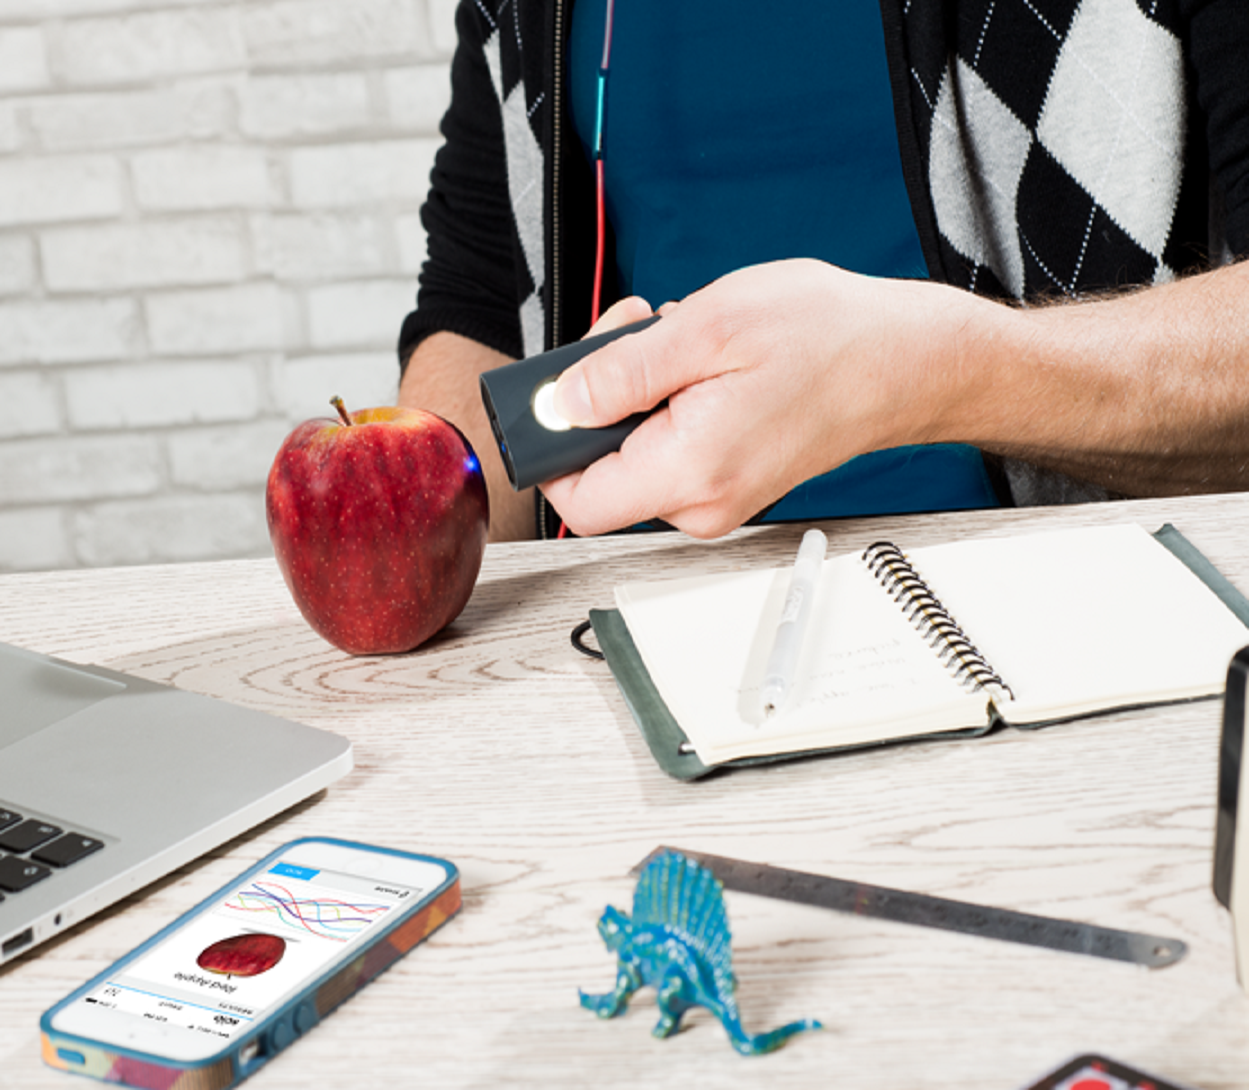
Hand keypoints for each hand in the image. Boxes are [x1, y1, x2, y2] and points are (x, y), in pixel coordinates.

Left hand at [540, 259, 976, 536]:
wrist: (903, 361)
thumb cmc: (827, 337)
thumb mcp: (707, 327)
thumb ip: (620, 372)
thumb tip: (557, 403)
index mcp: (691, 470)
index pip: (577, 502)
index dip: (549, 449)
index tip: (557, 392)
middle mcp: (702, 502)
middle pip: (601, 474)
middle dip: (597, 399)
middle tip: (631, 334)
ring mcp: (717, 499)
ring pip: (633, 457)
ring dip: (634, 394)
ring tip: (678, 340)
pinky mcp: (728, 483)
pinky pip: (667, 452)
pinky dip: (666, 405)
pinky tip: (698, 362)